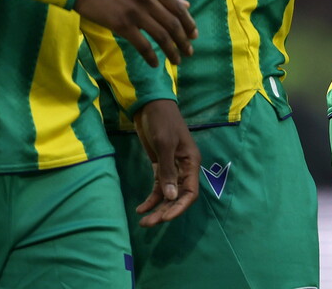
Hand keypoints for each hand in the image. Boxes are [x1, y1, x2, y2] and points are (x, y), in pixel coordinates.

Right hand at [74, 0, 196, 66]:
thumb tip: (186, 5)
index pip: (178, 8)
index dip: (189, 24)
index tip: (194, 35)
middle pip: (173, 24)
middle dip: (184, 41)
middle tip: (189, 52)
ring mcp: (135, 12)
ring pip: (161, 36)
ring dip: (171, 51)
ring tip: (176, 60)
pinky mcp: (121, 24)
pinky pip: (142, 45)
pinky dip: (151, 56)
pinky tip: (155, 63)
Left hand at [132, 99, 199, 226]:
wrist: (150, 106)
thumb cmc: (162, 122)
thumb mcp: (165, 144)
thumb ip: (168, 171)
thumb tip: (171, 197)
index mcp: (191, 162)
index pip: (190, 192)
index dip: (179, 207)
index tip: (165, 218)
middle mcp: (184, 168)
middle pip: (178, 197)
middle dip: (165, 211)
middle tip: (148, 224)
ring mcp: (172, 167)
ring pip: (167, 194)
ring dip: (157, 208)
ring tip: (143, 222)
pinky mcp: (160, 165)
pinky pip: (158, 187)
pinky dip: (151, 199)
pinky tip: (141, 208)